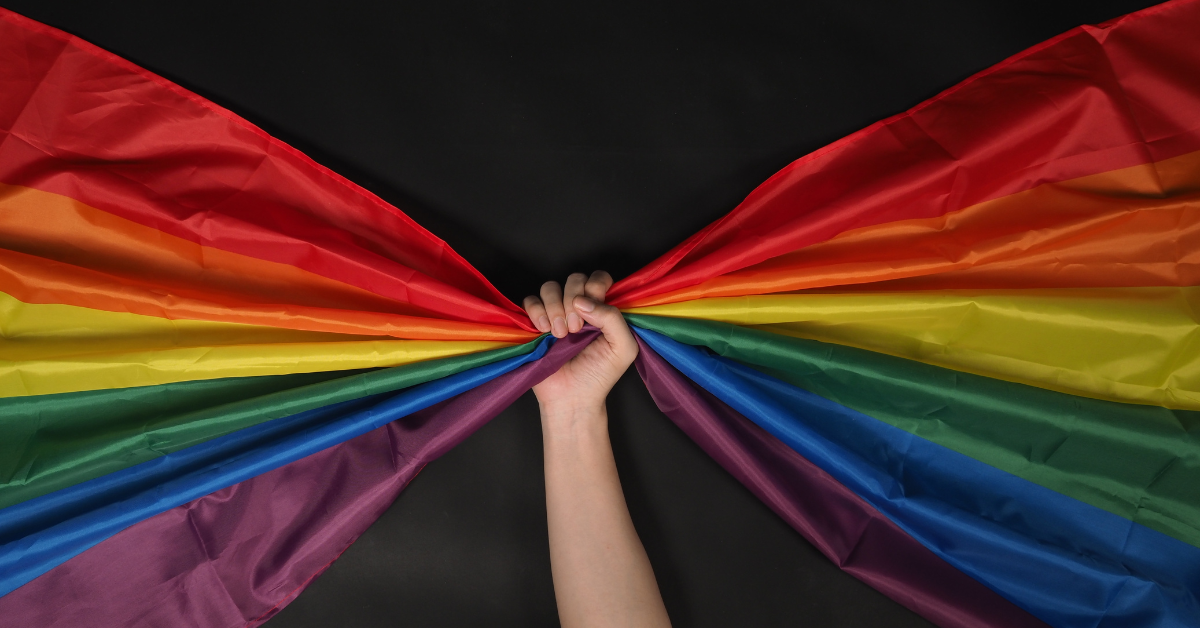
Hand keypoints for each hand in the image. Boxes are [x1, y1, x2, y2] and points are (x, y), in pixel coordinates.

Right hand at [523, 271, 637, 416]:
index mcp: (602, 309)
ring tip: (559, 334)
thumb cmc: (600, 375)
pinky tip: (543, 330)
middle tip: (576, 329)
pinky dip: (536, 311)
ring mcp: (556, 313)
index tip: (593, 309)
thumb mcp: (623, 348)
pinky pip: (530, 300)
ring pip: (550, 287)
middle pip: (574, 278)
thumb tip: (582, 300)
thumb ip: (614, 318)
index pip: (599, 278)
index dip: (595, 286)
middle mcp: (579, 307)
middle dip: (573, 300)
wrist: (573, 398)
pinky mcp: (535, 322)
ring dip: (554, 307)